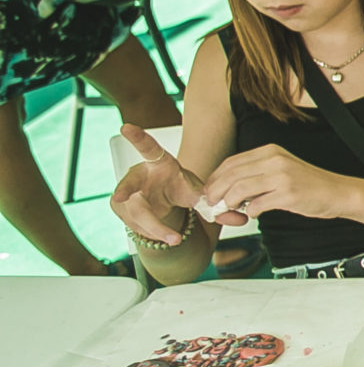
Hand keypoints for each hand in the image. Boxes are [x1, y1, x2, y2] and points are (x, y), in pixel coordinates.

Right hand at [110, 124, 208, 243]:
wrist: (162, 201)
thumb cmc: (177, 187)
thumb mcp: (196, 193)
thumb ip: (216, 203)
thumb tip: (242, 218)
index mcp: (158, 163)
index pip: (148, 148)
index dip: (137, 137)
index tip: (126, 127)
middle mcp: (138, 176)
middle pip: (130, 186)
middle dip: (124, 191)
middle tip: (119, 197)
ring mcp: (127, 195)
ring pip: (138, 213)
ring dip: (156, 228)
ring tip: (174, 239)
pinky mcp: (123, 212)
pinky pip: (139, 226)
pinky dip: (156, 234)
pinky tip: (169, 238)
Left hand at [198, 145, 349, 222]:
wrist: (338, 192)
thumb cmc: (309, 184)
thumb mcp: (281, 168)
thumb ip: (257, 173)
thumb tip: (227, 188)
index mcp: (270, 151)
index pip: (232, 163)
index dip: (215, 178)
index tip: (210, 191)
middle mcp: (275, 160)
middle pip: (232, 176)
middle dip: (216, 192)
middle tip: (212, 204)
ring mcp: (282, 177)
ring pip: (240, 190)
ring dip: (229, 203)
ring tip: (230, 210)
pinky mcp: (289, 195)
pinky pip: (257, 205)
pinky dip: (250, 212)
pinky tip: (253, 214)